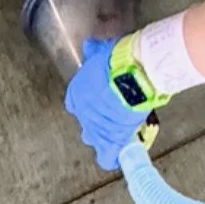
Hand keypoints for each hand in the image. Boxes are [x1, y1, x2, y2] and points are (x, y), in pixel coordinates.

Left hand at [64, 38, 143, 171]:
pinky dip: (112, 156)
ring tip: (117, 129)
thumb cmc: (117, 60)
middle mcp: (82, 114)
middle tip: (110, 112)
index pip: (74, 102)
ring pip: (94, 139)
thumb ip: (93, 52)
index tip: (96, 97)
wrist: (130, 77)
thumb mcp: (102, 50)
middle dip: (94, 120)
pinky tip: (119, 152)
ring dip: (103, 136)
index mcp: (77, 92)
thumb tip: (89, 46)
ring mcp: (95, 129)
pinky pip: (107, 157)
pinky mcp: (111, 141)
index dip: (87, 100)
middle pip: (85, 122)